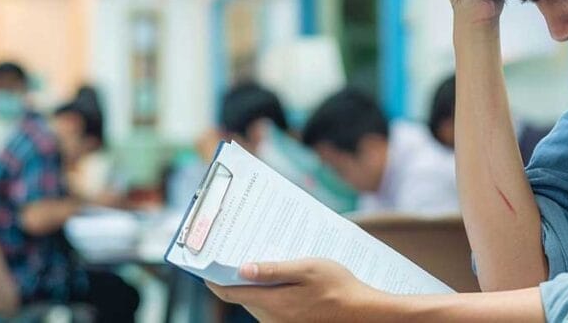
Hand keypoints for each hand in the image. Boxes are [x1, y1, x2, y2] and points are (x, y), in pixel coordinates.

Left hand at [206, 259, 393, 322]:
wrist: (363, 313)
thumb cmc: (338, 287)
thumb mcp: (306, 269)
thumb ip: (273, 270)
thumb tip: (241, 269)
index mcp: (273, 303)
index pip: (229, 294)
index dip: (213, 279)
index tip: (204, 264)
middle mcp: (272, 319)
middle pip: (241, 297)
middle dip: (234, 277)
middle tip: (232, 252)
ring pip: (255, 302)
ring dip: (252, 283)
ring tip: (257, 259)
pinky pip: (269, 307)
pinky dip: (267, 291)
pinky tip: (278, 276)